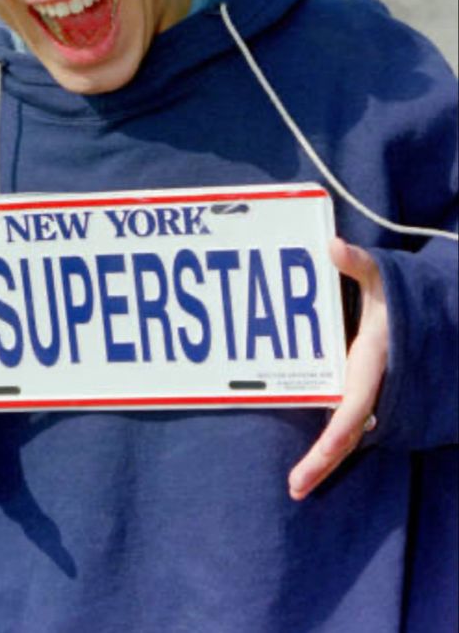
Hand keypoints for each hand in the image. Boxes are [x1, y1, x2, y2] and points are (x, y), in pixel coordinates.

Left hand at [288, 237, 387, 500]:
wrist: (441, 312)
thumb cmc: (405, 295)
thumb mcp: (383, 279)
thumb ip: (359, 264)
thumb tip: (334, 246)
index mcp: (373, 365)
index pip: (352, 411)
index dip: (333, 439)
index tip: (314, 462)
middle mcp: (374, 387)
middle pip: (347, 436)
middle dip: (322, 463)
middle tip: (294, 489)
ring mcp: (374, 394)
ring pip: (350, 434)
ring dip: (325, 458)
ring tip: (298, 484)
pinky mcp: (370, 393)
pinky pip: (351, 423)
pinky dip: (334, 442)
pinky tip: (314, 457)